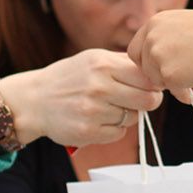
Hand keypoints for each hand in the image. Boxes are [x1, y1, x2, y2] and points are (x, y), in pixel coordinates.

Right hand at [0, 49, 163, 147]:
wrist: (35, 100)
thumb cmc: (70, 78)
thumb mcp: (94, 59)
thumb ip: (124, 63)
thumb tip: (157, 70)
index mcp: (103, 65)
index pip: (147, 78)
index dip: (154, 85)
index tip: (151, 87)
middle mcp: (99, 86)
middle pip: (148, 101)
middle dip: (147, 102)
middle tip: (138, 100)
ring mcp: (93, 111)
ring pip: (133, 118)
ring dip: (126, 115)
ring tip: (107, 107)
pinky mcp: (88, 132)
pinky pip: (119, 133)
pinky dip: (113, 129)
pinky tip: (98, 120)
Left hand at [128, 9, 192, 99]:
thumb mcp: (187, 27)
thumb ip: (168, 40)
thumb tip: (157, 65)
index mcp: (156, 21)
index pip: (136, 49)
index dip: (149, 62)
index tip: (163, 69)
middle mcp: (152, 35)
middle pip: (141, 66)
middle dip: (158, 75)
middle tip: (179, 78)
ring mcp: (157, 54)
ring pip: (155, 80)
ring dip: (174, 84)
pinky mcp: (167, 74)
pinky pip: (170, 90)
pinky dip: (184, 92)